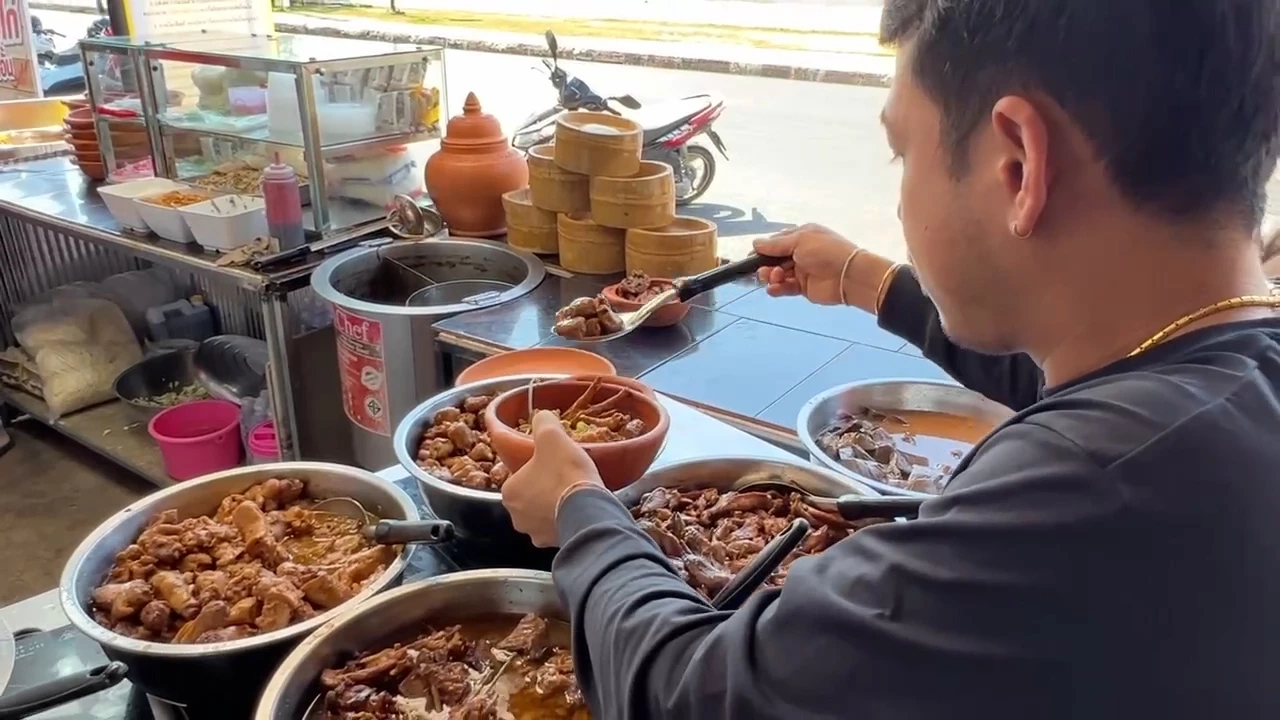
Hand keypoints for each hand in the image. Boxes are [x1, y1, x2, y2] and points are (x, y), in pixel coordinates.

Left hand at [501, 410, 603, 546]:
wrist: (588, 510)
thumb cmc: (565, 473)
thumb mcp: (552, 437)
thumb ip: (543, 423)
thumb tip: (541, 416)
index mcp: (509, 490)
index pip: (519, 474)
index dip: (537, 466)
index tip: (553, 462)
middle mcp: (516, 516)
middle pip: (530, 495)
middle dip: (545, 487)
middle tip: (566, 476)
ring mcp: (535, 534)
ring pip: (543, 513)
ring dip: (555, 505)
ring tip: (575, 492)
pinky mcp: (554, 544)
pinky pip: (558, 528)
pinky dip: (566, 520)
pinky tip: (580, 509)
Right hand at [753, 224, 861, 304]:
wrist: (849, 275)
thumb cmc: (825, 251)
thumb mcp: (799, 240)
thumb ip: (775, 244)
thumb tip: (755, 243)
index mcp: (800, 236)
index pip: (775, 242)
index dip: (763, 249)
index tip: (751, 256)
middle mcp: (799, 252)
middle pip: (774, 259)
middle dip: (765, 264)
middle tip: (763, 271)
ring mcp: (801, 270)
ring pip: (777, 274)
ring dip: (771, 276)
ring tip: (774, 278)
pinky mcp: (802, 287)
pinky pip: (785, 287)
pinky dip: (777, 288)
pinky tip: (774, 289)